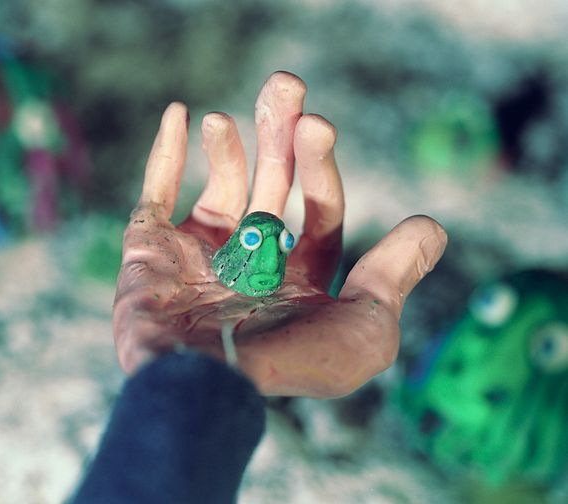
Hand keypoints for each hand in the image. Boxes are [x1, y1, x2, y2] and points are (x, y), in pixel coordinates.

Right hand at [113, 72, 446, 396]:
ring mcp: (197, 255)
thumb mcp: (365, 329)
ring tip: (232, 112)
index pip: (320, 213)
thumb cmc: (288, 364)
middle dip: (279, 136)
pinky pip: (154, 194)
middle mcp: (250, 266)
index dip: (322, 169)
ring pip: (219, 187)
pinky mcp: (149, 249)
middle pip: (272, 188)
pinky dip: (165, 154)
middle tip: (287, 85)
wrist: (202, 384)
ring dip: (230, 145)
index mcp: (298, 282)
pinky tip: (183, 113)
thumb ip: (394, 277)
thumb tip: (430, 228)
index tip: (320, 129)